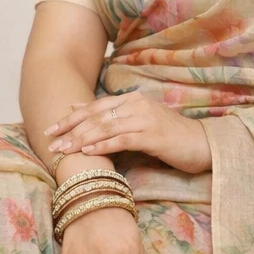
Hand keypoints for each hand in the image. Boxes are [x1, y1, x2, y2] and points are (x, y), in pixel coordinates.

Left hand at [45, 91, 210, 173]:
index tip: (50, 130)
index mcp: (132, 100)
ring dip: (81, 140)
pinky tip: (89, 153)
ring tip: (63, 151)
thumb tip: (76, 106)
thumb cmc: (169, 137)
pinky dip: (103, 146)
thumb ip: (111, 116)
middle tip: (50, 144)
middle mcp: (136, 105)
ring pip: (105, 127)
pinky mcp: (153, 135)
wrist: (203, 144)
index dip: (70, 118)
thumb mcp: (138, 122)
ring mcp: (145, 119)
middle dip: (70, 130)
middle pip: (96, 116)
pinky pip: (123, 139)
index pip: (94, 108)